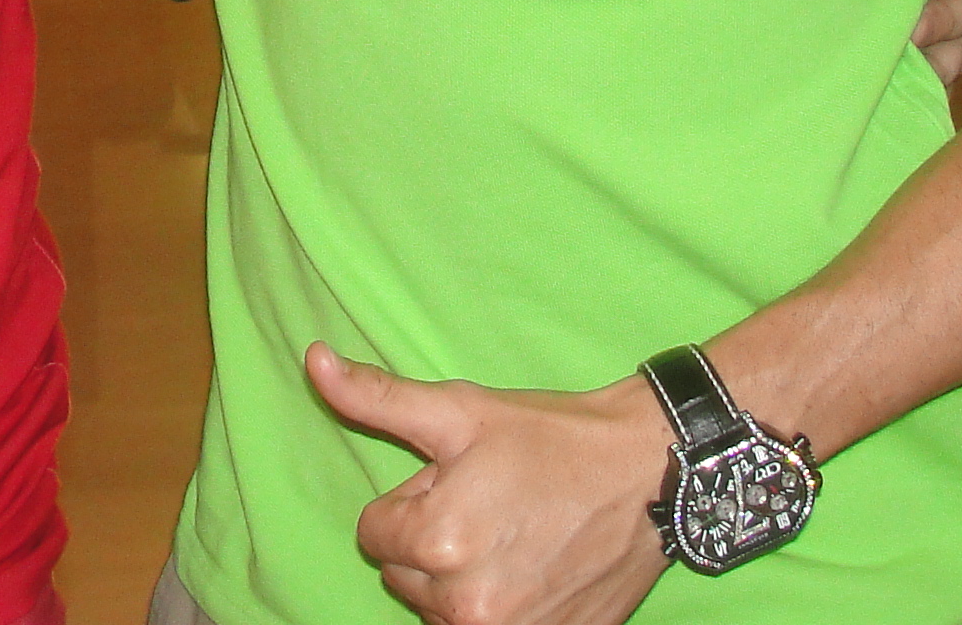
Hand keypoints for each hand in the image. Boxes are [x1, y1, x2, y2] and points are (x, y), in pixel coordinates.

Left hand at [306, 344, 673, 624]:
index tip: (458, 481)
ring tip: (513, 533)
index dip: (411, 500)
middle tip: (488, 503)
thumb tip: (313, 361)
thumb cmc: (552, 438)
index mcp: (438, 543)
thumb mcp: (460, 411)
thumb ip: (376, 398)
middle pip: (405, 576)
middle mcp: (468, 605)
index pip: (373, 533)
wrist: (649, 475)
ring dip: (461, 578)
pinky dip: (500, 605)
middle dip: (432, 541)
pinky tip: (533, 569)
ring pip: (441, 609)